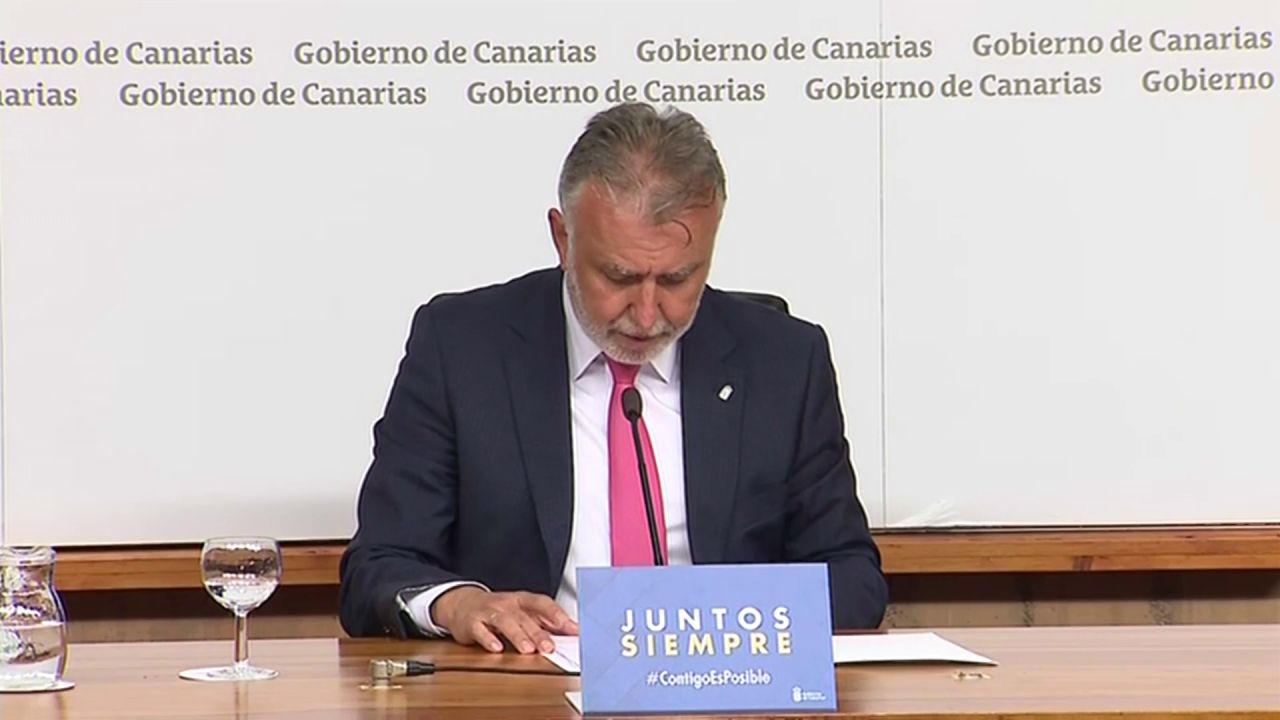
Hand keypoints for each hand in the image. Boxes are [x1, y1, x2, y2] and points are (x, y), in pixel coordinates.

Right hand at [432, 587, 577, 653]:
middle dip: (538, 633)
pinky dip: (488, 639)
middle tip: (549, 647)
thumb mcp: (522, 612)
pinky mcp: (472, 623)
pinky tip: (497, 649)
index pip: (542, 603)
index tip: (570, 628)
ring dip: (517, 635)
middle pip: (524, 617)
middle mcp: (507, 604)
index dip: (556, 614)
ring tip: (527, 649)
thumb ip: (546, 622)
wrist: (462, 604)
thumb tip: (573, 631)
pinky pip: (480, 630)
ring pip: (504, 622)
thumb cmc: (499, 610)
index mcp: (522, 600)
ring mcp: (489, 612)